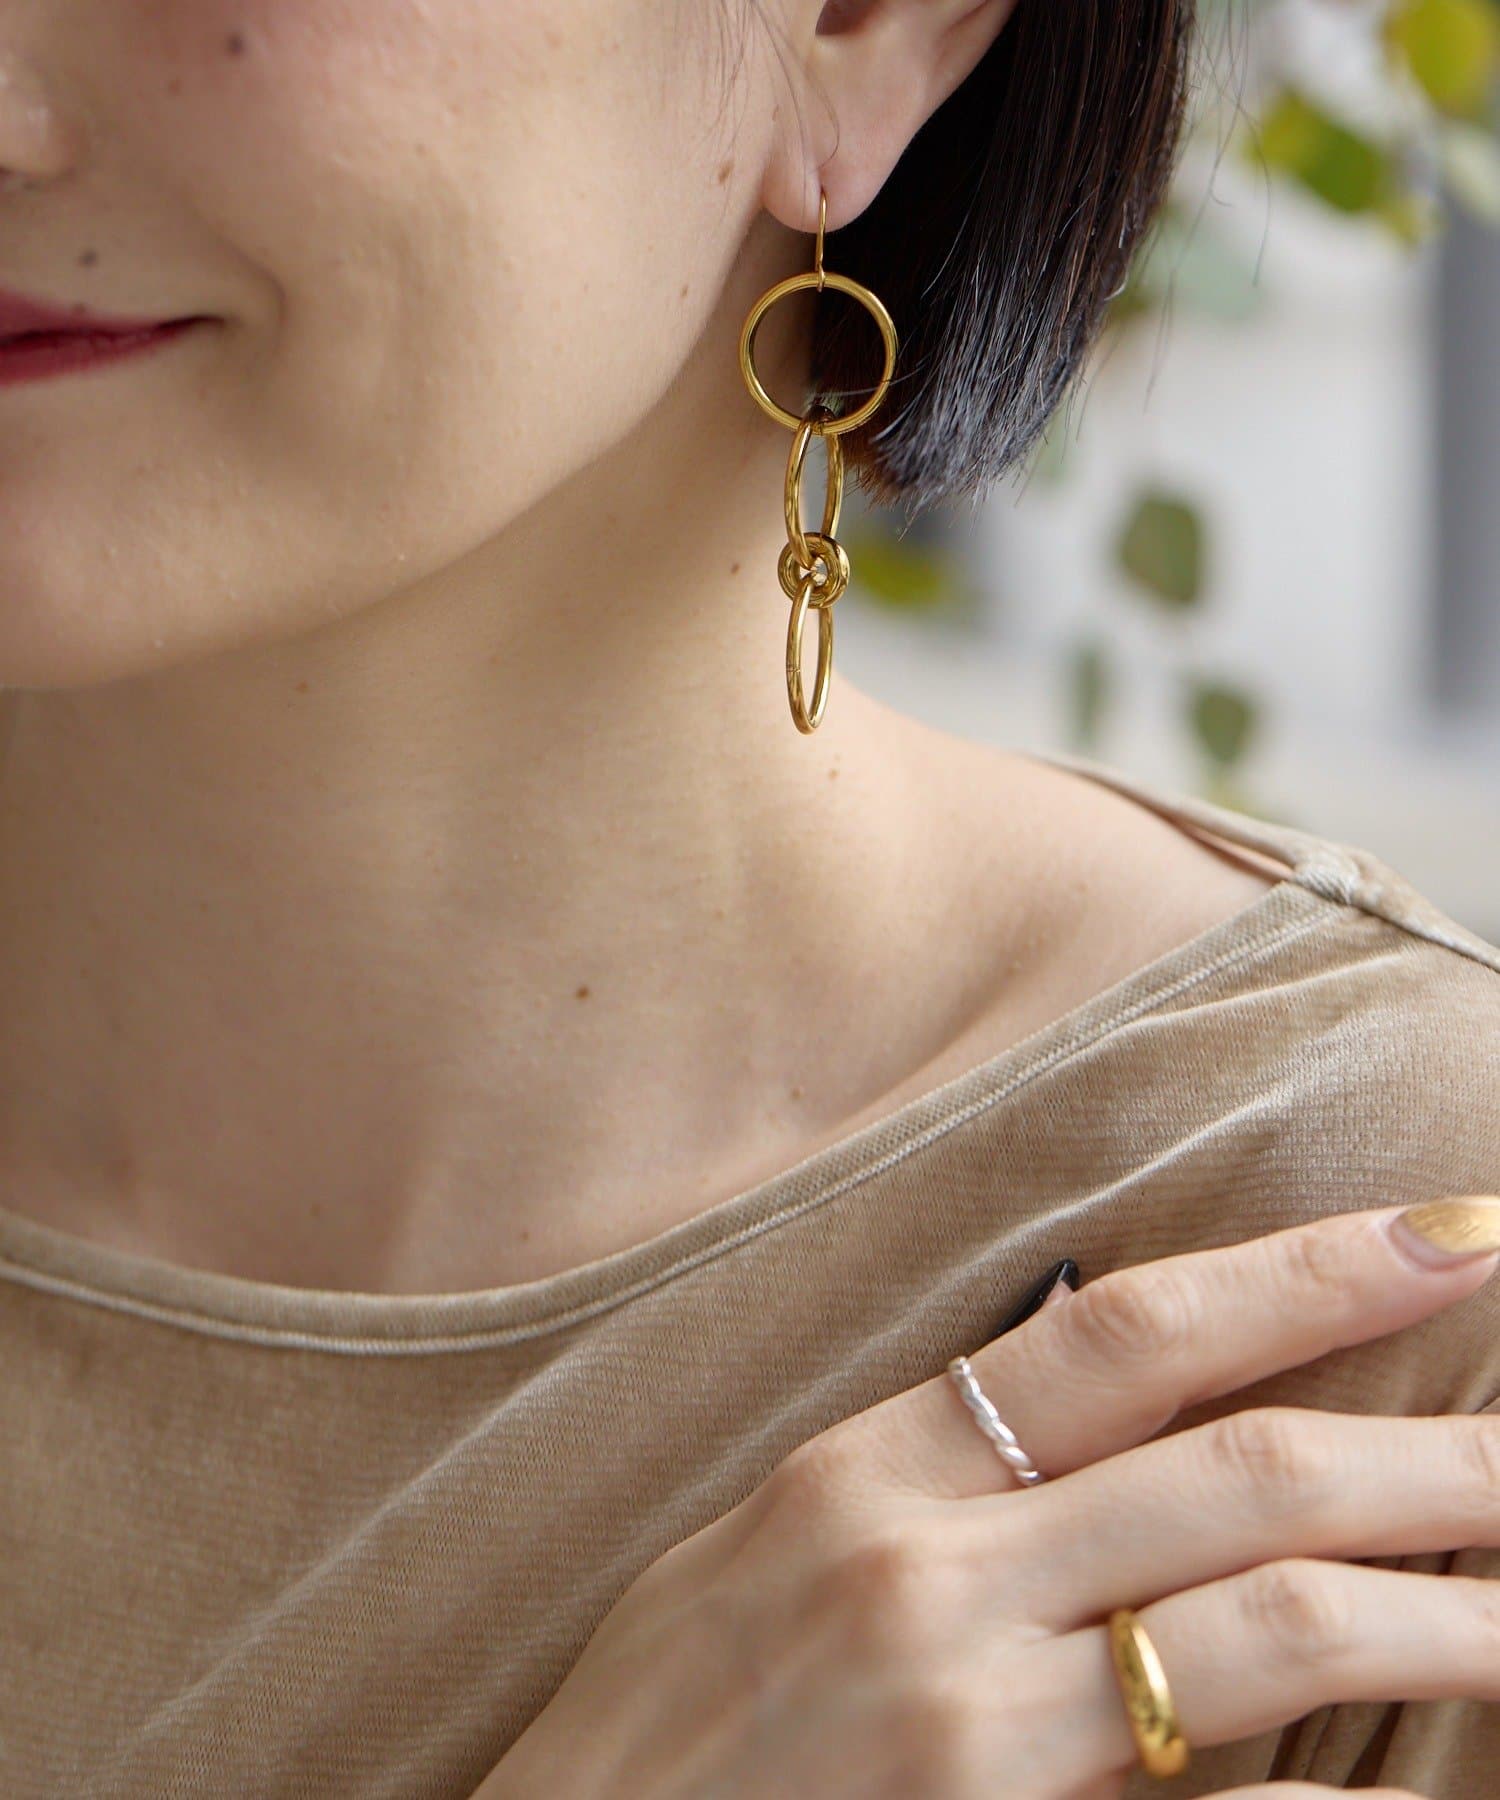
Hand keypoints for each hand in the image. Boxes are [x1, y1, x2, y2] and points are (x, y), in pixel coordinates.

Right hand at [479, 1199, 1499, 1798]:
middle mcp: (923, 1571)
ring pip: (1261, 1622)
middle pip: (1237, 1469)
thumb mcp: (750, 1548)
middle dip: (1427, 1441)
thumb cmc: (651, 1727)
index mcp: (861, 1472)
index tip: (1436, 1239)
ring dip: (1441, 1603)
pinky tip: (1436, 1794)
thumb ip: (916, 1473)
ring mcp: (963, 1716)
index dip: (1298, 1276)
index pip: (1122, 1333)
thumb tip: (1078, 1375)